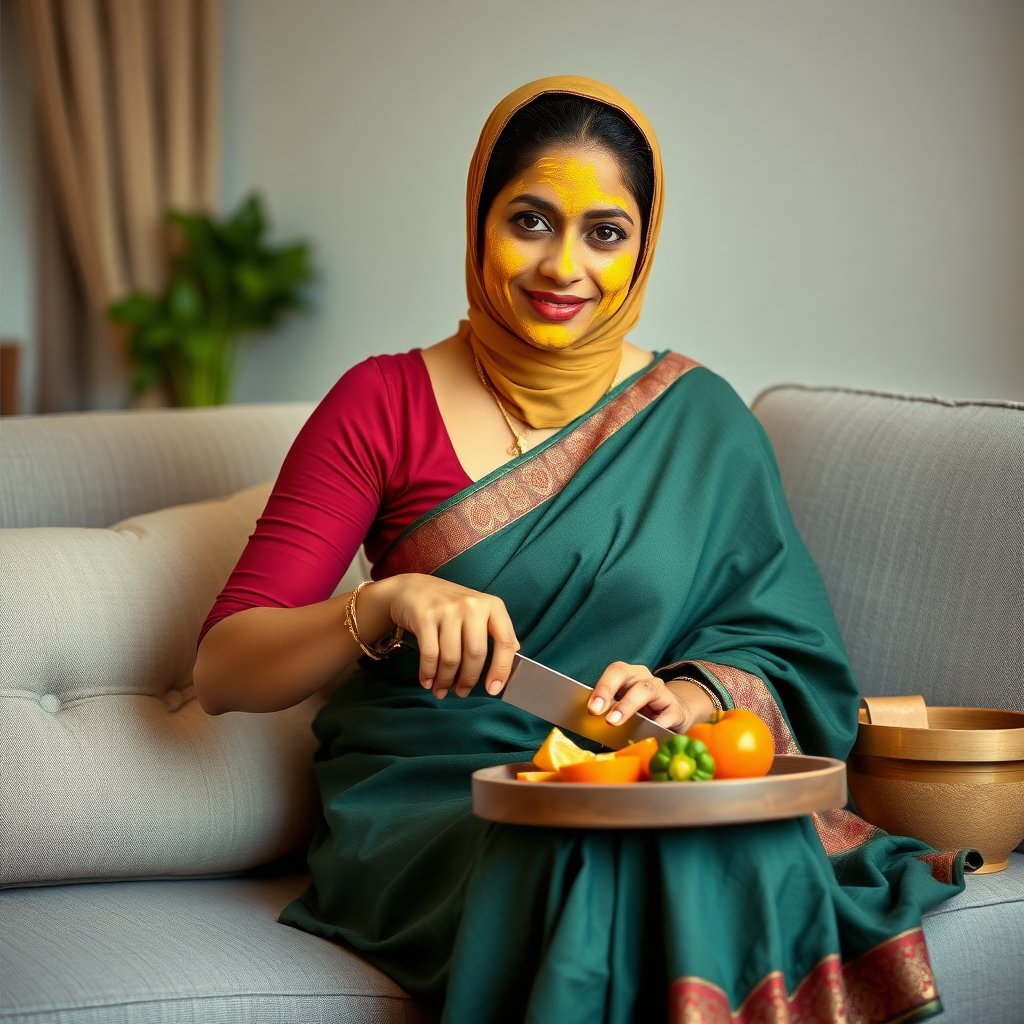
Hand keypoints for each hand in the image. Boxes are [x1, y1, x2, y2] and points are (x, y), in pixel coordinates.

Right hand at [378, 574, 518, 699]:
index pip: (505, 641)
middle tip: (462, 692)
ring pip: (452, 658)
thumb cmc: (449, 605)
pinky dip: (428, 673)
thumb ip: (496, 631)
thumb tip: (515, 655)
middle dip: (469, 680)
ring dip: (446, 680)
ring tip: (442, 689)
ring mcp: (448, 610)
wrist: (412, 588)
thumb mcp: (478, 611)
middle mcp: (472, 605)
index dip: (501, 669)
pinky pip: (430, 654)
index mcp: (492, 605)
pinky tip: (428, 681)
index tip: (493, 689)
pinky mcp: (425, 616)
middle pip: (476, 654)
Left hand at [587, 662, 715, 733]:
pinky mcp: (676, 710)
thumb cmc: (643, 712)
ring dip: (627, 705)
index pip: (613, 672)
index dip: (601, 687)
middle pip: (624, 673)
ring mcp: (662, 692)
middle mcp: (644, 678)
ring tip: (613, 721)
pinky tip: (649, 731)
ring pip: (646, 690)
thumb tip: (588, 724)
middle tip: (595, 711)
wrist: (675, 716)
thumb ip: (607, 711)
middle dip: (607, 690)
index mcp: (628, 675)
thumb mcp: (622, 708)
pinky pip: (668, 715)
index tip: (591, 707)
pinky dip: (658, 723)